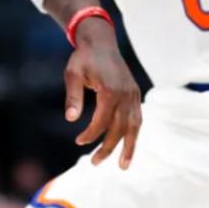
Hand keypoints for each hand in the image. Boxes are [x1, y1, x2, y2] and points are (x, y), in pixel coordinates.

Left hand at [64, 21, 141, 168]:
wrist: (100, 41)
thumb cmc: (84, 58)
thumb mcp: (73, 74)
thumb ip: (73, 96)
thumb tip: (71, 119)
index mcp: (110, 90)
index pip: (102, 121)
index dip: (91, 134)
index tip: (79, 141)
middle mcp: (125, 94)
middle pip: (119, 128)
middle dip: (108, 148)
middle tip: (94, 163)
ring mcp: (133, 94)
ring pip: (134, 126)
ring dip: (129, 147)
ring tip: (123, 166)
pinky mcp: (135, 93)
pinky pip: (137, 117)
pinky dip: (134, 133)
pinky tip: (128, 145)